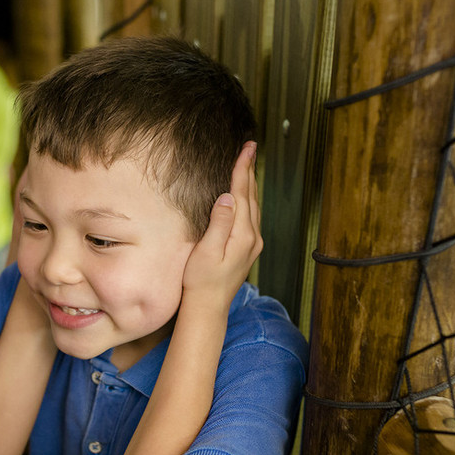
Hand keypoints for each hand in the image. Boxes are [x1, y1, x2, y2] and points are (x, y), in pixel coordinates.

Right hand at [181, 141, 261, 309]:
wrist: (208, 306)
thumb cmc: (201, 281)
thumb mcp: (206, 251)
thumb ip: (219, 223)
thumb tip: (227, 197)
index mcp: (242, 234)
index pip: (242, 193)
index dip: (242, 168)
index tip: (245, 148)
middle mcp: (252, 237)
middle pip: (251, 195)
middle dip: (249, 169)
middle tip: (249, 147)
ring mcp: (252, 243)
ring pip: (253, 204)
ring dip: (250, 182)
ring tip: (248, 163)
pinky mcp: (248, 248)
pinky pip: (252, 215)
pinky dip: (249, 198)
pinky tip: (245, 194)